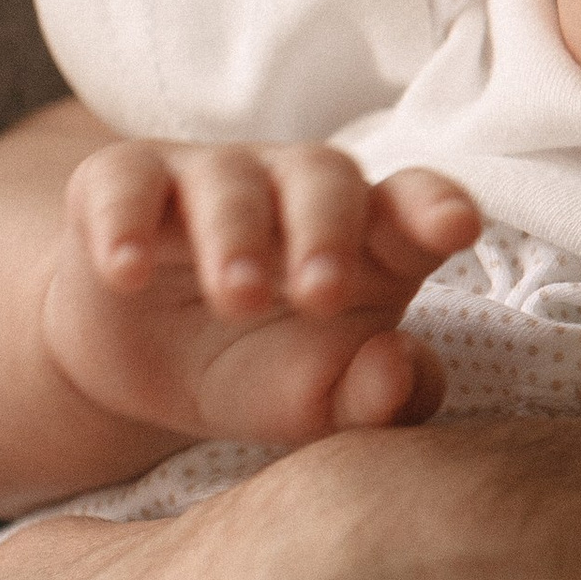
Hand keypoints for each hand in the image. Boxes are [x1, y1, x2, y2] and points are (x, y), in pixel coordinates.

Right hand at [45, 139, 479, 447]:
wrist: (141, 369)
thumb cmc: (263, 369)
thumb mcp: (323, 403)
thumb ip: (379, 396)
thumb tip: (397, 362)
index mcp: (370, 236)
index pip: (416, 203)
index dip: (435, 207)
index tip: (456, 228)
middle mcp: (296, 191)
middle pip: (325, 176)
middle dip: (328, 229)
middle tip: (323, 292)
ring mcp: (210, 179)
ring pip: (229, 180)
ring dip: (236, 236)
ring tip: (236, 298)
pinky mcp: (124, 183)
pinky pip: (125, 184)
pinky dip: (125, 222)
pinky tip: (128, 273)